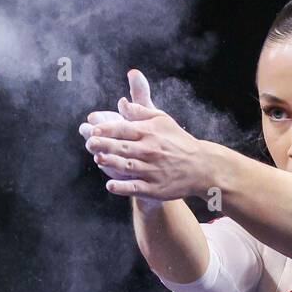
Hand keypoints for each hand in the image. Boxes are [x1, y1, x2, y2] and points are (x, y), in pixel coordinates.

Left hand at [79, 70, 206, 201]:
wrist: (201, 167)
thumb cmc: (179, 141)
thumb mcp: (163, 120)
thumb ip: (141, 111)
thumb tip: (121, 103)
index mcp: (150, 133)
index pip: (125, 129)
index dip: (108, 129)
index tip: (93, 129)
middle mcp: (150, 151)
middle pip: (123, 147)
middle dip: (105, 145)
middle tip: (90, 143)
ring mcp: (153, 171)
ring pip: (128, 167)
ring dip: (112, 164)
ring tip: (98, 159)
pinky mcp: (155, 188)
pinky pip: (136, 188)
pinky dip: (123, 187)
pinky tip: (110, 186)